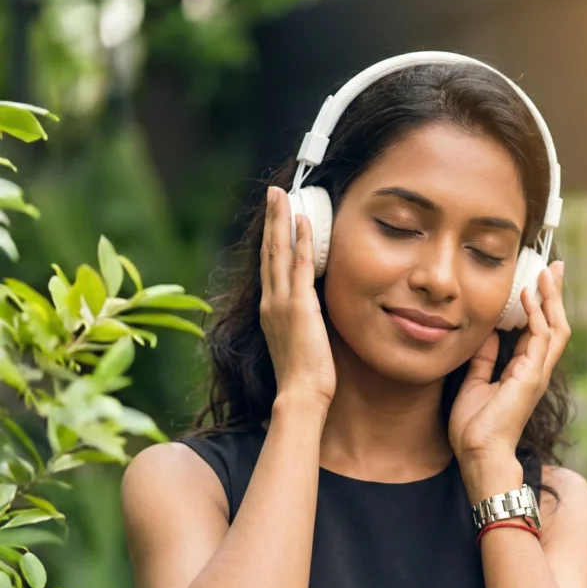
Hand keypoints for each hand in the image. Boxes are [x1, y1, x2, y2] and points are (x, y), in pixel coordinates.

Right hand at [260, 186, 335, 408]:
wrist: (300, 394)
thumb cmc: (304, 376)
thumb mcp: (301, 340)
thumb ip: (304, 320)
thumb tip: (316, 309)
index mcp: (270, 310)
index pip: (270, 266)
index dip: (272, 239)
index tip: (276, 217)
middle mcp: (271, 301)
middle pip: (269, 251)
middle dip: (271, 219)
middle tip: (274, 193)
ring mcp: (282, 302)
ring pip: (279, 251)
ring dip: (281, 220)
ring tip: (283, 195)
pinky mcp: (299, 305)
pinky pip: (300, 265)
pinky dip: (301, 241)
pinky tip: (304, 220)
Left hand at [449, 262, 568, 471]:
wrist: (479, 453)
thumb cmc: (475, 428)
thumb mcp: (475, 383)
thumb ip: (484, 359)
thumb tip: (485, 335)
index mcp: (524, 371)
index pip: (538, 330)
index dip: (540, 305)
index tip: (537, 280)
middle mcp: (535, 370)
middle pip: (555, 324)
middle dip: (555, 294)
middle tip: (554, 266)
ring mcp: (537, 373)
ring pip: (555, 327)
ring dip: (550, 298)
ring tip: (546, 272)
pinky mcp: (531, 376)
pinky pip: (540, 338)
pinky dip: (537, 315)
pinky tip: (528, 296)